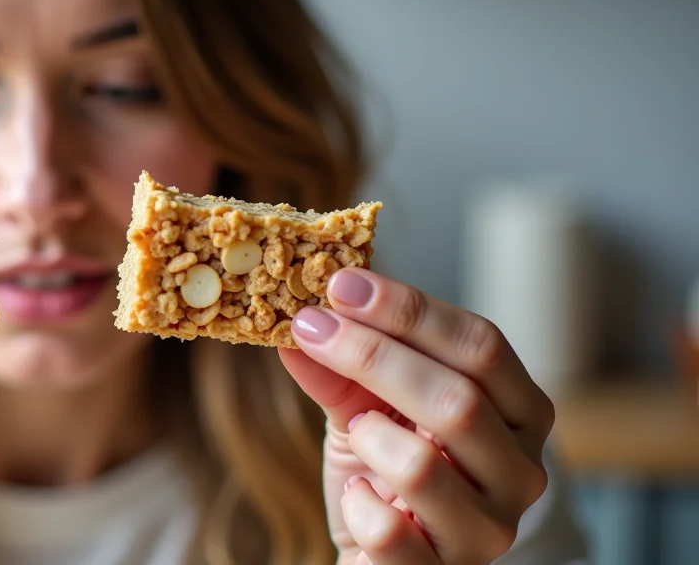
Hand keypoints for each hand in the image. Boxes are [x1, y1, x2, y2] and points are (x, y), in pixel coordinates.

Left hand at [279, 268, 553, 564]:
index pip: (482, 346)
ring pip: (424, 466)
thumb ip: (340, 366)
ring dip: (369, 435)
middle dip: (374, 355)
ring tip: (357, 429)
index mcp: (518, 412)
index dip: (409, 310)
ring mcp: (487, 529)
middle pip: (459, 398)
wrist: (380, 554)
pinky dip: (358, 505)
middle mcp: (520, 471)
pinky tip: (357, 494)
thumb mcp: (365, 405)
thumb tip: (302, 321)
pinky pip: (391, 533)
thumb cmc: (383, 470)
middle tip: (310, 326)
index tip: (342, 284)